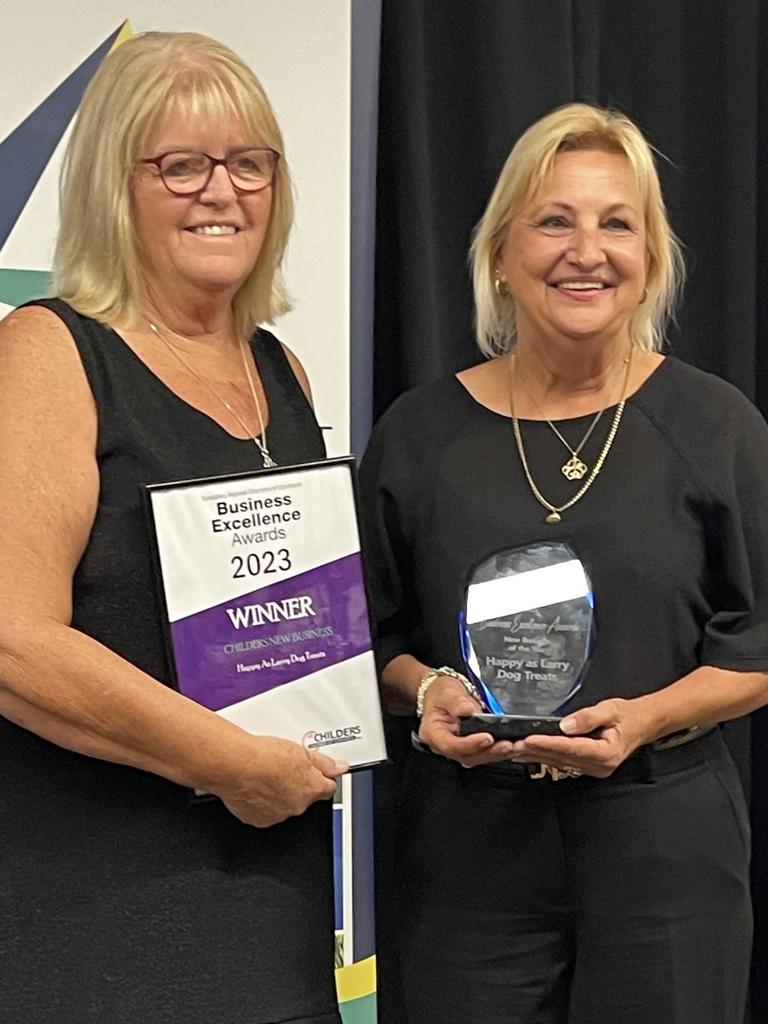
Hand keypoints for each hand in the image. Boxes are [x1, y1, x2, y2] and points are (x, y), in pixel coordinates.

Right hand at [213, 735, 347, 826]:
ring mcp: (277, 815)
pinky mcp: (257, 819)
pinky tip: (256, 785)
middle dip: (299, 785)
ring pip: (285, 805)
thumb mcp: (302, 751)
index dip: (322, 778)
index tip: (317, 773)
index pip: (327, 788)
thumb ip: (324, 762)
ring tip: (267, 775)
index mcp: (311, 789)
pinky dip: (262, 802)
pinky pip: (265, 811)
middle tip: (285, 768)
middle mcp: (297, 806)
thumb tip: (340, 768)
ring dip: (280, 794)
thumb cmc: (264, 756)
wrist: (235, 765)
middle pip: (305, 797)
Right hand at [418, 675, 514, 766]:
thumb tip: (470, 710)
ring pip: (478, 758)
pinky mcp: (471, 747)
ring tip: (514, 747)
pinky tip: (512, 746)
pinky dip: (499, 751)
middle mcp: (445, 745)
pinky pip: (484, 753)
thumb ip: (457, 702)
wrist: (441, 694)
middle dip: (489, 752)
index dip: (470, 744)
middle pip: (467, 756)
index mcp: (433, 733)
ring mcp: (459, 748)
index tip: (486, 738)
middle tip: (507, 745)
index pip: (451, 745)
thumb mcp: (446, 692)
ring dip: (497, 754)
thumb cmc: (440, 694)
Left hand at [508, 698, 653, 777]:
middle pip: (561, 758)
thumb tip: (566, 724)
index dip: (548, 744)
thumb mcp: (611, 709)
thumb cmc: (628, 717)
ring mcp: (592, 769)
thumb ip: (588, 717)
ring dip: (535, 756)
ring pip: (558, 762)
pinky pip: (562, 762)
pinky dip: (544, 756)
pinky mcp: (586, 766)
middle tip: (513, 744)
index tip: (529, 739)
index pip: (570, 748)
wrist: (642, 725)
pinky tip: (529, 753)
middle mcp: (598, 766)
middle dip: (535, 751)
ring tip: (514, 749)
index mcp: (606, 753)